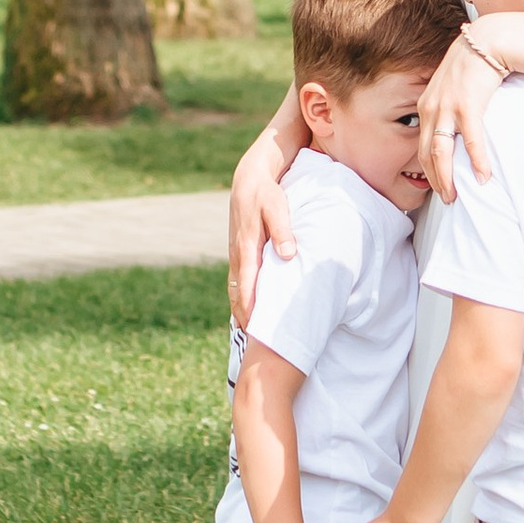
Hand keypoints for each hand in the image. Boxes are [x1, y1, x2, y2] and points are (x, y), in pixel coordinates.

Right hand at [229, 142, 300, 325]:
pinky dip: (240, 297)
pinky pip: (237, 280)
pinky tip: (246, 309)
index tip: (258, 331)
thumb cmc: (267, 194)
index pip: (248, 287)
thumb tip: (288, 256)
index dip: (252, 310)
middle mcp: (238, 255)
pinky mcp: (239, 252)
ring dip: (240, 310)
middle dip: (244, 318)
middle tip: (254, 344)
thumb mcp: (277, 208)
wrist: (249, 179)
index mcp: (247, 248)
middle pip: (237, 294)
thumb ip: (284, 231)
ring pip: (235, 289)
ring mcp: (236, 254)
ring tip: (249, 334)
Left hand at [417, 31, 506, 205]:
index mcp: (426, 106)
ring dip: (448, 177)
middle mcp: (431, 108)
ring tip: (455, 196)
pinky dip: (476, 161)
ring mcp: (447, 108)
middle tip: (446, 199)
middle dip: (434, 180)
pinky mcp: (467, 105)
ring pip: (441, 152)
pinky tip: (482, 176)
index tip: (436, 186)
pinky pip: (471, 141)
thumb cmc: (473, 65)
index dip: (427, 169)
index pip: (420, 145)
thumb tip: (456, 129)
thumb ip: (449, 107)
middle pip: (426, 154)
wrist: (487, 42)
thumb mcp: (451, 87)